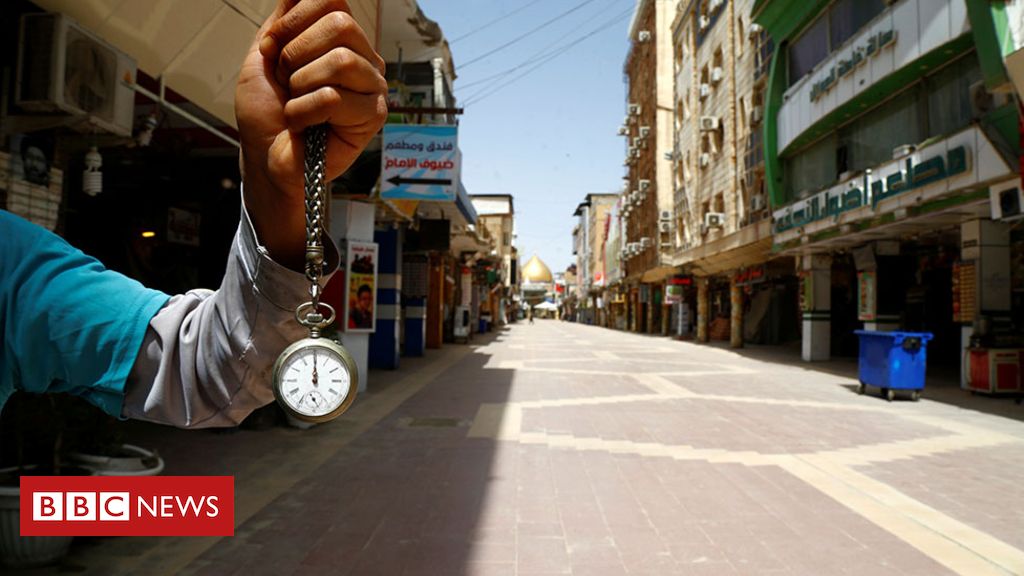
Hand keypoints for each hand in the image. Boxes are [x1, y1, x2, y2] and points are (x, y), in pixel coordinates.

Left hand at [235, 0, 387, 269]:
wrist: (266, 158)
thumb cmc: (268, 113)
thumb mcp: (266, 54)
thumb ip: (284, 20)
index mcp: (342, 40)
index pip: (333, 1)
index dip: (296, 20)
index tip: (274, 48)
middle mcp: (364, 59)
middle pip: (341, 24)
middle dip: (297, 53)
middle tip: (287, 82)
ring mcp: (373, 87)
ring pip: (341, 61)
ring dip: (301, 84)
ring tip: (297, 104)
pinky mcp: (373, 116)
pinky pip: (335, 98)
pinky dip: (304, 112)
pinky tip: (303, 125)